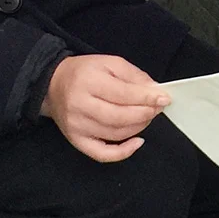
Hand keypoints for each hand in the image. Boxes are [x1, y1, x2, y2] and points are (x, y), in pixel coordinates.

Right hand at [40, 54, 171, 162]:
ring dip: (139, 126)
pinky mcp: (76, 141)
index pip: (124, 94)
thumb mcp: (110, 63)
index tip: (164, 98)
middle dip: (146, 113)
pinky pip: (102, 154)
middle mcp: (80, 106)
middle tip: (159, 107)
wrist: (53, 85)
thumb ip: (134, 76)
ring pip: (116, 133)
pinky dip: (123, 152)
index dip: (147, 98)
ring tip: (148, 116)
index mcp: (88, 82)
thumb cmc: (84, 72)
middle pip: (120, 116)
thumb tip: (155, 91)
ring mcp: (77, 126)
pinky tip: (137, 142)